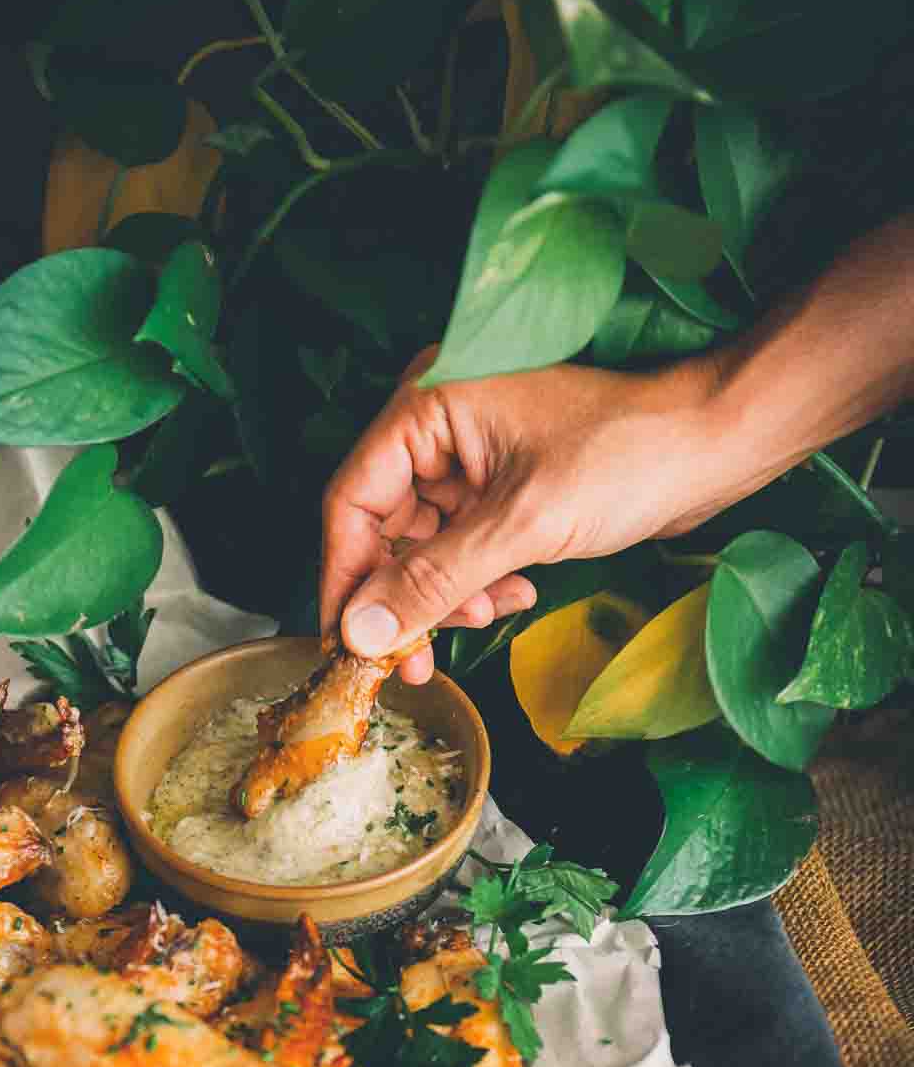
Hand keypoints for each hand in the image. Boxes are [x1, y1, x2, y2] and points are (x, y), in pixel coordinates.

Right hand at [320, 348, 729, 681]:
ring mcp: (473, 456)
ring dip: (447, 595)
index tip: (348, 644)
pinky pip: (464, 546)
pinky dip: (479, 580)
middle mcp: (440, 425)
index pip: (353, 500)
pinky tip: (515, 592)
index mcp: (428, 405)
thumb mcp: (522, 525)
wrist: (720, 443)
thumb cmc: (631, 455)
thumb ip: (434, 582)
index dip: (346, 578)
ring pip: (424, 546)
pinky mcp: (504, 485)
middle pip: (384, 529)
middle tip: (417, 660)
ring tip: (486, 615)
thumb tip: (361, 634)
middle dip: (405, 597)